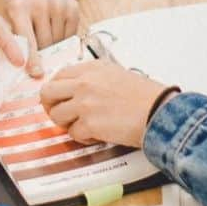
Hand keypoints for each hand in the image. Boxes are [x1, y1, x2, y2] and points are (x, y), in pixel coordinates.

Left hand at [7, 0, 78, 75]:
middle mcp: (40, 4)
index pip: (26, 39)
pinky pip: (69, 36)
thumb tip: (23, 65)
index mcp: (19, 6)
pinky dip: (62, 38)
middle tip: (38, 57)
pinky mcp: (73, 9)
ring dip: (52, 46)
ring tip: (45, 35)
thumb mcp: (12, 9)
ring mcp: (59, 6)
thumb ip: (15, 34)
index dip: (31, 58)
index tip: (35, 73)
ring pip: (57, 42)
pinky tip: (55, 29)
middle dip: (41, 53)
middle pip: (44, 43)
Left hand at [41, 63, 169, 147]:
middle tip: (59, 114)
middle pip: (47, 92)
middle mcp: (84, 82)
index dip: (56, 89)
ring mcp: (84, 103)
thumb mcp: (116, 74)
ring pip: (56, 115)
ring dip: (67, 124)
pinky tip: (95, 135)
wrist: (159, 112)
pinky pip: (72, 133)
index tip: (58, 98)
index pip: (59, 75)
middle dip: (50, 106)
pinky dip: (82, 137)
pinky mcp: (89, 123)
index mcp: (91, 68)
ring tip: (83, 126)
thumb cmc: (144, 96)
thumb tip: (77, 88)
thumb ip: (94, 78)